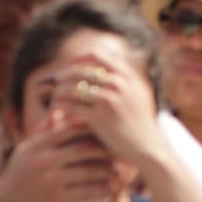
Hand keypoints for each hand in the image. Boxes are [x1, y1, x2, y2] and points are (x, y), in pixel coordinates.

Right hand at [0, 120, 122, 201]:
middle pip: (84, 148)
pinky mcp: (54, 199)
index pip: (73, 128)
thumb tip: (60, 110)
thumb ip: (44, 130)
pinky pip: (84, 192)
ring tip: (119, 170)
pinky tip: (110, 188)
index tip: (107, 128)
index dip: (93, 126)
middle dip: (105, 148)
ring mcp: (50, 179)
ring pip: (87, 170)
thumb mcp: (27, 148)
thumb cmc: (16, 173)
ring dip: (107, 170)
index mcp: (41, 144)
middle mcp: (46, 159)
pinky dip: (100, 189)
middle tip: (119, 149)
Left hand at [57, 44, 164, 171]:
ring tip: (54, 95)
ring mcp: (108, 100)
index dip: (80, 58)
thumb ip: (126, 75)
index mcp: (127, 75)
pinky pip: (72, 107)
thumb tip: (112, 59)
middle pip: (82, 70)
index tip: (70, 64)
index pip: (98, 55)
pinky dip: (61, 106)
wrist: (147, 146)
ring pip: (74, 87)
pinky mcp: (99, 118)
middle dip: (66, 74)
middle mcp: (118, 83)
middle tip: (56, 80)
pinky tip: (56, 110)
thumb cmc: (142, 120)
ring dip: (60, 90)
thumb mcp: (139, 91)